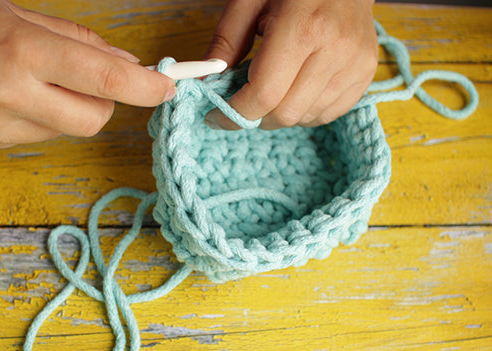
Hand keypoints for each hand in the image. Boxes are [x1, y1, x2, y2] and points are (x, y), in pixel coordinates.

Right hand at [0, 0, 174, 146]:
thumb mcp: (18, 11)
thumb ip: (77, 40)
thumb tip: (123, 61)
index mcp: (21, 51)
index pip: (104, 78)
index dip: (144, 87)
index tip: (167, 88)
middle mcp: (8, 95)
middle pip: (93, 119)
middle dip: (106, 101)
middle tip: (94, 80)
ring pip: (65, 131)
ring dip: (69, 108)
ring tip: (37, 80)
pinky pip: (34, 137)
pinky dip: (40, 118)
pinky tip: (13, 95)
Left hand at [204, 0, 376, 128]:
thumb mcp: (250, 0)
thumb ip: (226, 41)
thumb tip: (205, 79)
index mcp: (303, 28)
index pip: (264, 94)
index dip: (235, 114)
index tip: (216, 116)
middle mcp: (334, 50)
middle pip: (284, 113)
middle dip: (255, 116)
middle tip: (243, 102)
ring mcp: (355, 64)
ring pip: (305, 118)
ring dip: (280, 114)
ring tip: (273, 89)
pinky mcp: (365, 74)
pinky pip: (327, 114)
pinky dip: (304, 112)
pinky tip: (295, 90)